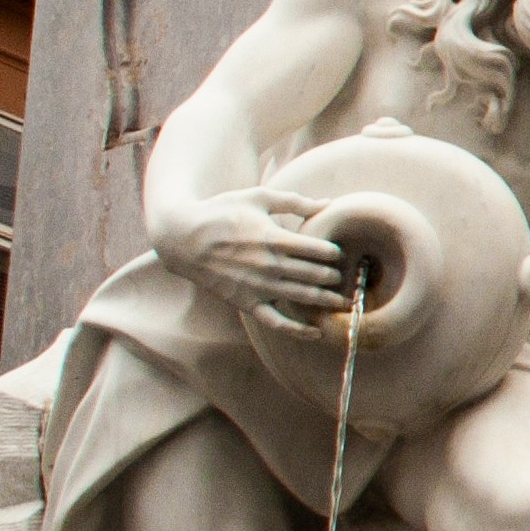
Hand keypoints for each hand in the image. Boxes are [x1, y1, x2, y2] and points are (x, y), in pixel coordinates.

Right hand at [152, 185, 346, 329]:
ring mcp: (258, 287)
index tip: (340, 254)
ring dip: (326, 301)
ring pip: (302, 297)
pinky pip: (276, 322)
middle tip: (347, 278)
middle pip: (315, 275)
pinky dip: (298, 330)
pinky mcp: (246, 303)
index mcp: (274, 238)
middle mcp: (269, 265)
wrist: (182, 238)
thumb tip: (328, 203)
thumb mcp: (257, 198)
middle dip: (335, 277)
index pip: (318, 250)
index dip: (334, 253)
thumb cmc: (221, 212)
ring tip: (344, 302)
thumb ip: (294, 201)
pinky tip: (316, 333)